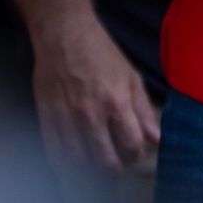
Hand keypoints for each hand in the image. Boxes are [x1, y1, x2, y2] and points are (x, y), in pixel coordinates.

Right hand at [31, 14, 160, 171]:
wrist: (65, 35)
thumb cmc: (101, 54)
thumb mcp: (130, 77)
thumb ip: (143, 110)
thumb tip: (156, 139)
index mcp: (116, 102)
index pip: (131, 145)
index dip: (135, 154)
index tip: (132, 151)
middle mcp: (91, 114)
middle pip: (105, 161)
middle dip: (114, 167)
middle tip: (115, 162)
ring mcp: (66, 117)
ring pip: (79, 162)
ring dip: (89, 168)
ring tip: (95, 161)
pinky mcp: (46, 117)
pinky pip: (54, 152)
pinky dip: (64, 163)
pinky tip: (73, 159)